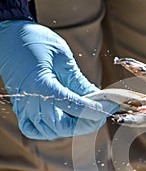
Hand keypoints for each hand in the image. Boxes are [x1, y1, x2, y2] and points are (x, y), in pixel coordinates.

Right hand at [0, 20, 118, 139]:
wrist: (8, 38)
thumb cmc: (35, 42)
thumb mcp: (62, 57)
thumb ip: (79, 81)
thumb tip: (98, 98)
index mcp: (43, 85)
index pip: (75, 107)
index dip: (96, 111)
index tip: (111, 107)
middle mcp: (32, 101)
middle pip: (65, 127)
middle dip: (88, 123)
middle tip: (102, 113)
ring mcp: (25, 108)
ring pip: (53, 132)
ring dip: (75, 127)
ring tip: (88, 114)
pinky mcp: (21, 111)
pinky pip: (36, 131)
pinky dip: (53, 131)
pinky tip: (65, 120)